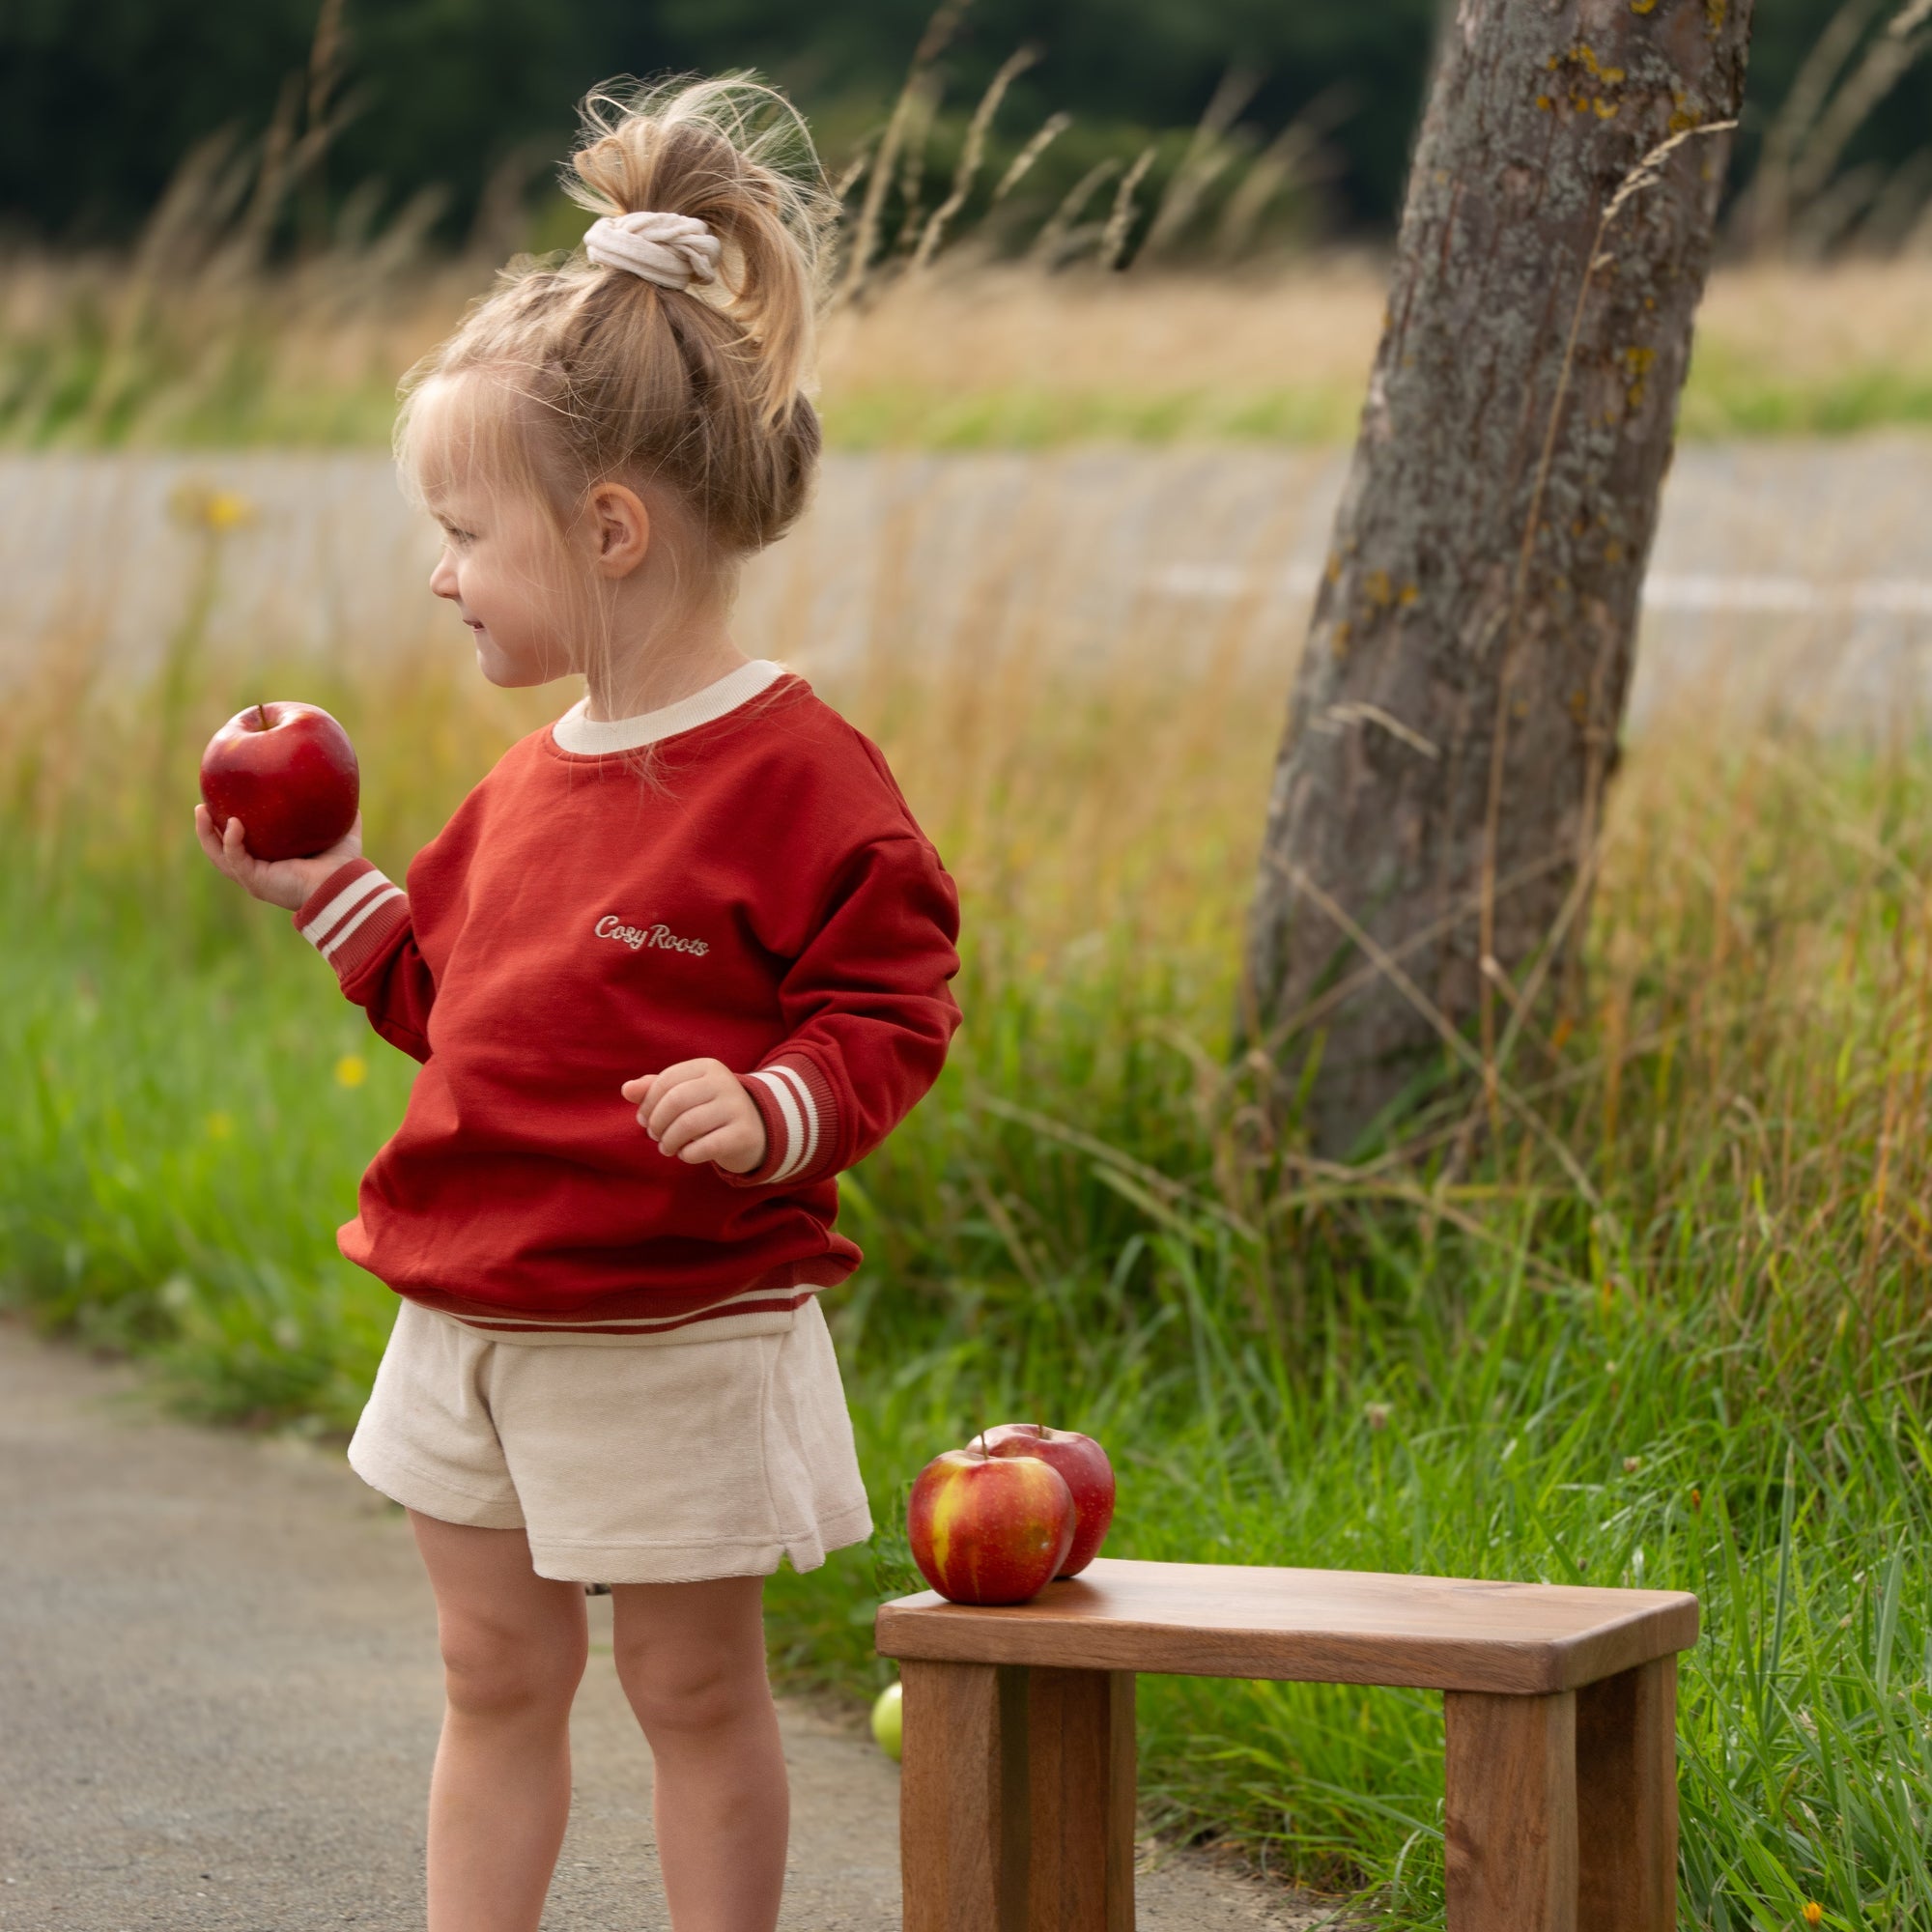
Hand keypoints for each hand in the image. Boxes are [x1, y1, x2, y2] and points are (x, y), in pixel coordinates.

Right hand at [194, 804, 363, 911]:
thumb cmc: (343, 867)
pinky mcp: (255, 881)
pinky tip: (234, 823)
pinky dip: (231, 840)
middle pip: (220, 851)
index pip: (241, 846)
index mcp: (272, 864)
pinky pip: (235, 858)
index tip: (220, 803)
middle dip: (206, 829)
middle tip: (201, 805)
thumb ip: (344, 819)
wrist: (343, 886)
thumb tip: (351, 800)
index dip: (227, 828)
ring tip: (201, 809)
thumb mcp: (342, 836)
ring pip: (218, 855)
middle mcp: (258, 873)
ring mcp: (254, 878)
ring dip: (206, 833)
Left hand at [622, 1058, 766, 1173]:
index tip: (643, 1120)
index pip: (666, 1080)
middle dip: (657, 1123)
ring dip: (669, 1141)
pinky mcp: (743, 1134)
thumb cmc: (710, 1110)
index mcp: (708, 1067)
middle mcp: (725, 1082)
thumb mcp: (685, 1094)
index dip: (647, 1103)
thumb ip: (655, 1089)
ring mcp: (737, 1107)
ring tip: (667, 1148)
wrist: (756, 1129)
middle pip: (675, 1101)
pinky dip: (688, 1154)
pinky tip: (687, 1154)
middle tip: (654, 1136)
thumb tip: (626, 1090)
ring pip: (688, 1124)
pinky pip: (705, 1147)